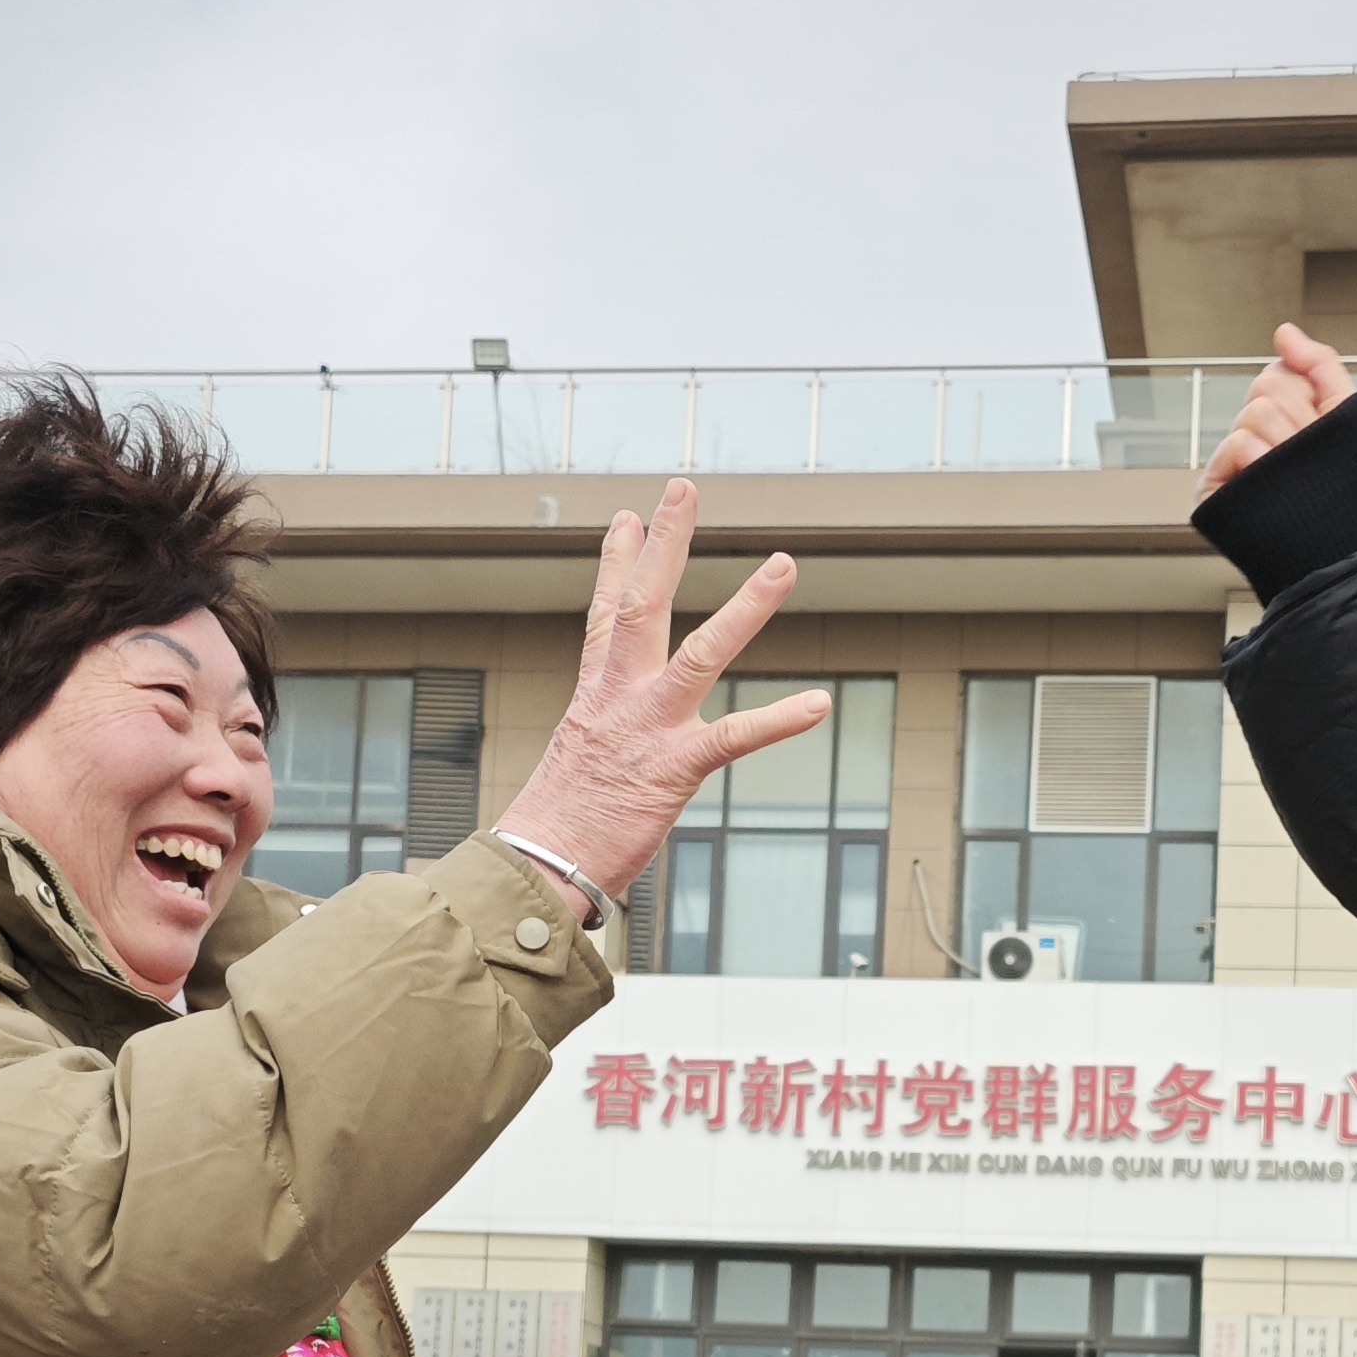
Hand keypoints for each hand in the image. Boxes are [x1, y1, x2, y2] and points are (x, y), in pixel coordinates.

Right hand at [501, 479, 829, 895]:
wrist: (538, 868)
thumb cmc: (556, 829)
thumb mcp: (575, 763)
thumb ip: (599, 737)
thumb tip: (601, 743)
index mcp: (594, 697)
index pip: (605, 614)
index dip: (617, 560)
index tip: (627, 517)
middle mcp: (619, 699)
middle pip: (642, 603)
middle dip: (665, 543)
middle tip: (684, 488)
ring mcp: (648, 729)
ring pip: (701, 652)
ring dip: (747, 606)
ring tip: (783, 563)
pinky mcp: (674, 770)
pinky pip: (734, 738)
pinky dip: (778, 720)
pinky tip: (818, 704)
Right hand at [1199, 323, 1356, 496]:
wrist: (1346, 547)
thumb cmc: (1346, 489)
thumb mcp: (1344, 414)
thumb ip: (1318, 364)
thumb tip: (1285, 332)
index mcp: (1280, 423)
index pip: (1277, 376)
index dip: (1305, 397)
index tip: (1319, 427)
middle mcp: (1252, 441)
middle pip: (1266, 390)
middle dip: (1299, 421)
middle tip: (1309, 458)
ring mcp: (1232, 466)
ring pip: (1255, 414)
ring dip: (1286, 444)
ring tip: (1295, 476)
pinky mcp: (1215, 493)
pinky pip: (1237, 444)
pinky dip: (1261, 461)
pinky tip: (1272, 485)